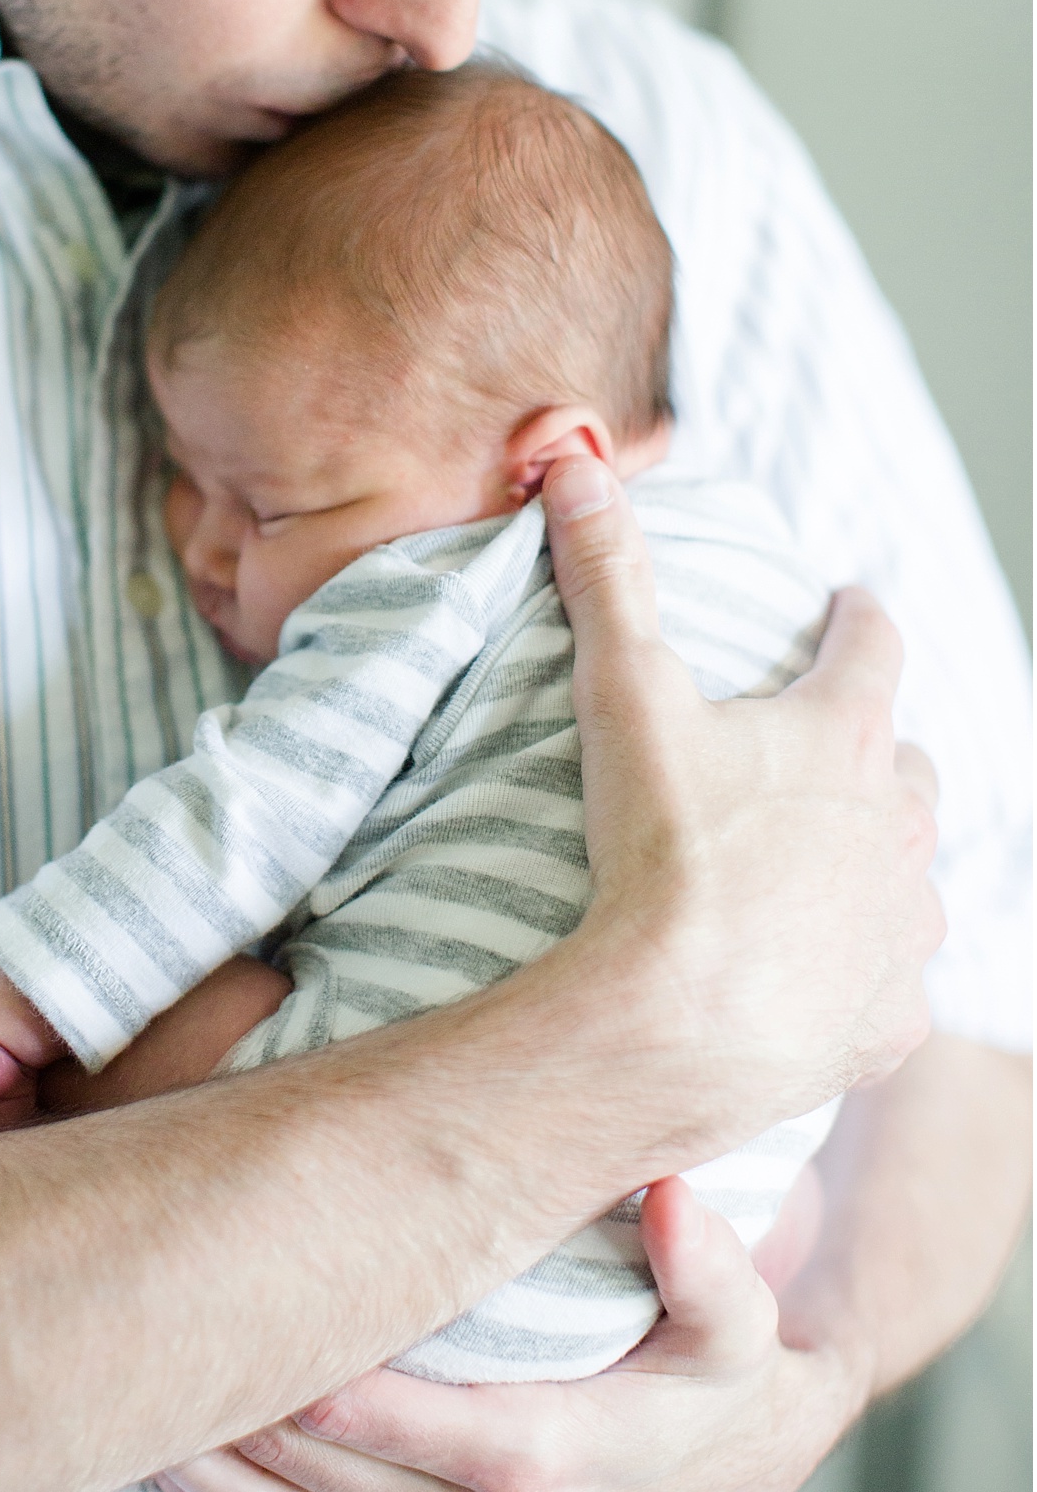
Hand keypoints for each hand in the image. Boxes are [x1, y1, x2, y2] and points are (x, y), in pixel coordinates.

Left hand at [155, 1177, 862, 1491]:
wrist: (732, 1456)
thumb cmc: (723, 1372)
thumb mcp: (743, 1322)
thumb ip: (714, 1269)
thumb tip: (671, 1202)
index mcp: (558, 1456)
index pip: (443, 1437)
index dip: (361, 1401)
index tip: (284, 1336)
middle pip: (346, 1480)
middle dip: (255, 1422)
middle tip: (165, 1341)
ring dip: (218, 1469)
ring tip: (128, 1402)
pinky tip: (168, 1450)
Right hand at [536, 455, 941, 1145]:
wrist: (680, 1023)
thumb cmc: (663, 853)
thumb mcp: (624, 695)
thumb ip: (607, 577)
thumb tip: (577, 467)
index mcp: (845, 738)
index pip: (873, 646)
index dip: (858, 617)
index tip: (849, 601)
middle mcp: (898, 826)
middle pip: (909, 765)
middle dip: (876, 751)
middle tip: (830, 751)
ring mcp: (903, 927)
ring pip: (914, 876)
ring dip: (879, 864)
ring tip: (826, 869)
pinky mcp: (890, 1019)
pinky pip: (892, 989)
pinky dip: (860, 977)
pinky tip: (819, 982)